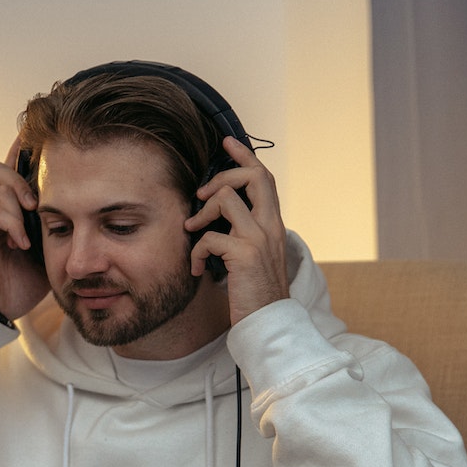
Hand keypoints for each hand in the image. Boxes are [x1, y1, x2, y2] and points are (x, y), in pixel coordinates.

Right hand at [0, 140, 49, 320]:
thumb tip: (82, 209)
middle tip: (39, 198)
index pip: (13, 173)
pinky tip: (21, 244)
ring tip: (31, 227)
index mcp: (9, 214)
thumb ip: (56, 228)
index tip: (38, 135)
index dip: (22, 153)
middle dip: (22, 173)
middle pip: (1, 168)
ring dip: (21, 202)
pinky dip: (12, 224)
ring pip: (1, 186)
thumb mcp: (48, 252)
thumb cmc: (21, 286)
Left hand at [184, 136, 289, 323]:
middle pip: (253, 176)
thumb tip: (219, 217)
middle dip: (223, 174)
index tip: (228, 142)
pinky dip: (195, 252)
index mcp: (273, 225)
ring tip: (192, 232)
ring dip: (202, 213)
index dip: (246, 156)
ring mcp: (259, 238)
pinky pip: (209, 237)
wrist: (269, 324)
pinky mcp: (244, 254)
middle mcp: (270, 226)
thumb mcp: (254, 258)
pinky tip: (195, 269)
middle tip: (201, 194)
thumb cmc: (257, 294)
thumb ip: (243, 234)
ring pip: (227, 197)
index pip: (265, 178)